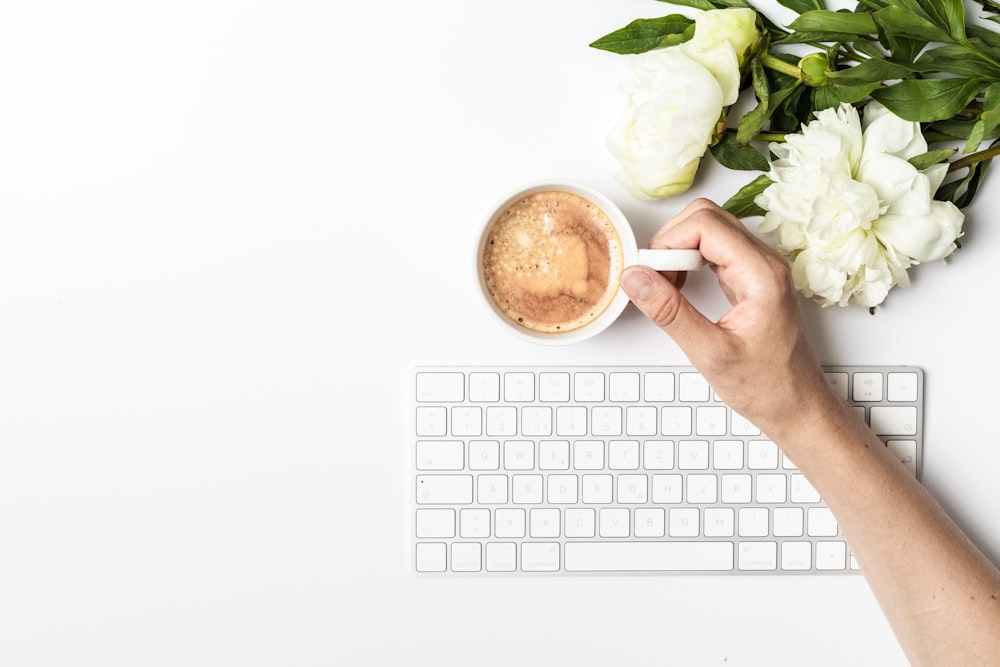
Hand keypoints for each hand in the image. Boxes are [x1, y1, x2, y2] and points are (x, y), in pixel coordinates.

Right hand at [620, 199, 836, 438]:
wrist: (798, 406)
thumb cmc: (767, 387)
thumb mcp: (709, 353)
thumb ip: (669, 312)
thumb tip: (635, 278)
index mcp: (762, 274)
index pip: (706, 225)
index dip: (669, 242)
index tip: (649, 273)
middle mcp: (766, 262)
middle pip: (707, 217)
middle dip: (671, 240)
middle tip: (654, 279)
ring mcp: (761, 267)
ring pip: (710, 229)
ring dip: (679, 250)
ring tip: (666, 288)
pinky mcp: (753, 277)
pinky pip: (715, 249)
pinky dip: (690, 261)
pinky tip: (680, 289)